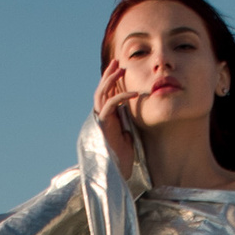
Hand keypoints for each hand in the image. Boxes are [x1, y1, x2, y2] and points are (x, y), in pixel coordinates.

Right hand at [94, 56, 140, 179]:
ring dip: (111, 80)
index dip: (111, 81)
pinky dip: (122, 97)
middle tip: (118, 62)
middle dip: (109, 75)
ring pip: (102, 94)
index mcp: (106, 118)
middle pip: (101, 90)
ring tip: (121, 68)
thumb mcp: (128, 134)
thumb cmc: (123, 157)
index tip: (119, 69)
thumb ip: (126, 122)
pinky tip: (134, 93)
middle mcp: (100, 117)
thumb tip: (131, 112)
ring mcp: (100, 120)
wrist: (117, 172)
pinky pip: (111, 105)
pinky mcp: (103, 125)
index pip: (106, 95)